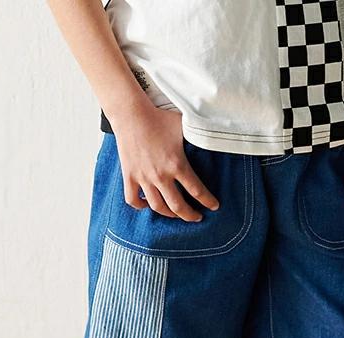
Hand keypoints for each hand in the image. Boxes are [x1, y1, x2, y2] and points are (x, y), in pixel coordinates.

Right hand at [111, 105, 218, 220]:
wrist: (131, 113)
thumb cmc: (159, 118)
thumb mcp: (184, 126)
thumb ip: (197, 137)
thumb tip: (213, 138)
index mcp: (177, 164)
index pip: (197, 191)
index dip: (208, 201)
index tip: (214, 206)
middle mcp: (160, 175)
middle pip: (178, 206)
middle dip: (190, 215)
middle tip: (197, 217)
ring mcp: (143, 177)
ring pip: (157, 207)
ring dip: (169, 214)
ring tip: (176, 214)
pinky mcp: (129, 176)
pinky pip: (133, 200)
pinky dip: (141, 206)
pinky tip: (148, 204)